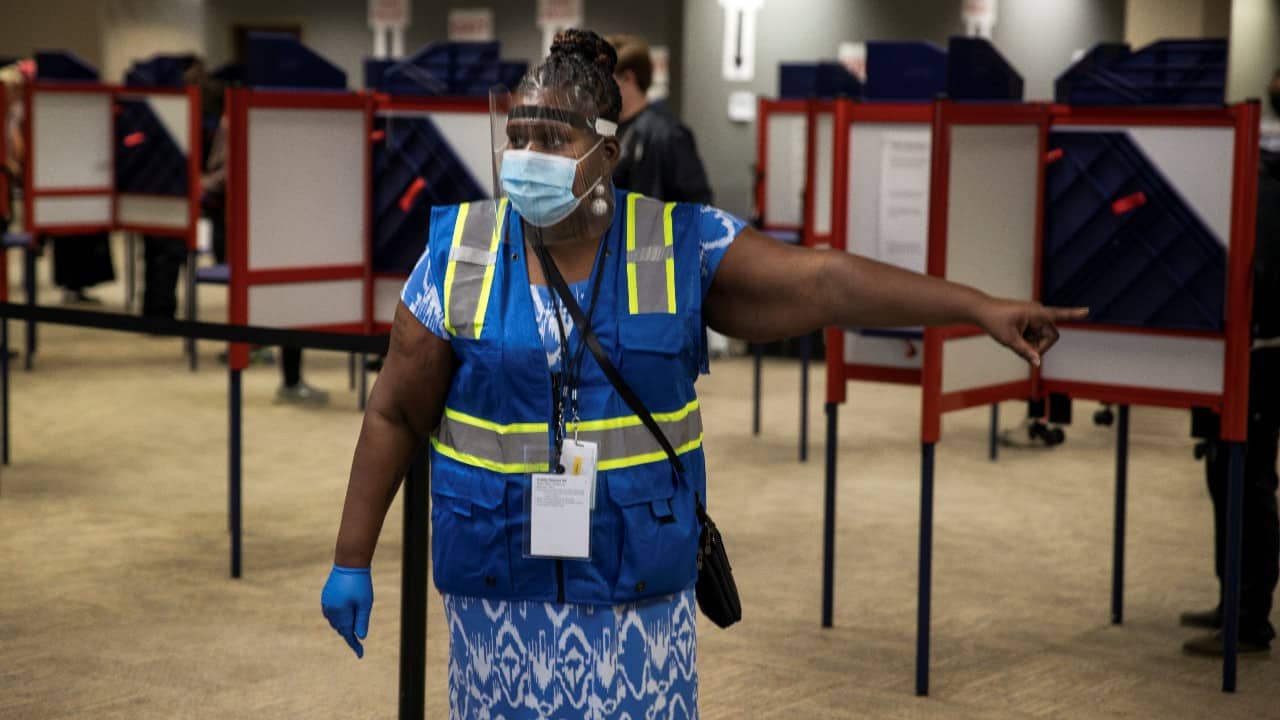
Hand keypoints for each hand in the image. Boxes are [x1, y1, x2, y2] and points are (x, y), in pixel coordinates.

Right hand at [321, 564, 372, 658]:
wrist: (349, 563)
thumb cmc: (360, 584)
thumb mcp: (365, 603)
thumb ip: (362, 621)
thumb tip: (360, 637)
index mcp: (340, 613)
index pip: (347, 634)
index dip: (354, 645)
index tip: (361, 654)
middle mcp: (330, 610)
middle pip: (341, 628)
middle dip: (349, 633)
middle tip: (360, 636)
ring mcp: (326, 603)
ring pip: (335, 621)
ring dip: (344, 624)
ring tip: (354, 622)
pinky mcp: (326, 597)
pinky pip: (331, 612)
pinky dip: (338, 616)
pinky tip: (345, 613)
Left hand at [973, 299, 1087, 366]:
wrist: (980, 311)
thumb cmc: (994, 321)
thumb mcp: (1009, 340)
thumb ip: (1025, 351)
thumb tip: (1038, 362)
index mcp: (1036, 313)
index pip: (1059, 314)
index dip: (1073, 314)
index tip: (1087, 311)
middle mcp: (1038, 312)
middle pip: (1051, 337)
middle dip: (1039, 347)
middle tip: (1023, 352)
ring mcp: (1034, 316)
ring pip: (1041, 338)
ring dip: (1030, 344)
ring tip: (1014, 341)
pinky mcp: (1029, 320)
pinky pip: (1034, 335)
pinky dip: (1027, 341)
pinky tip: (1014, 338)